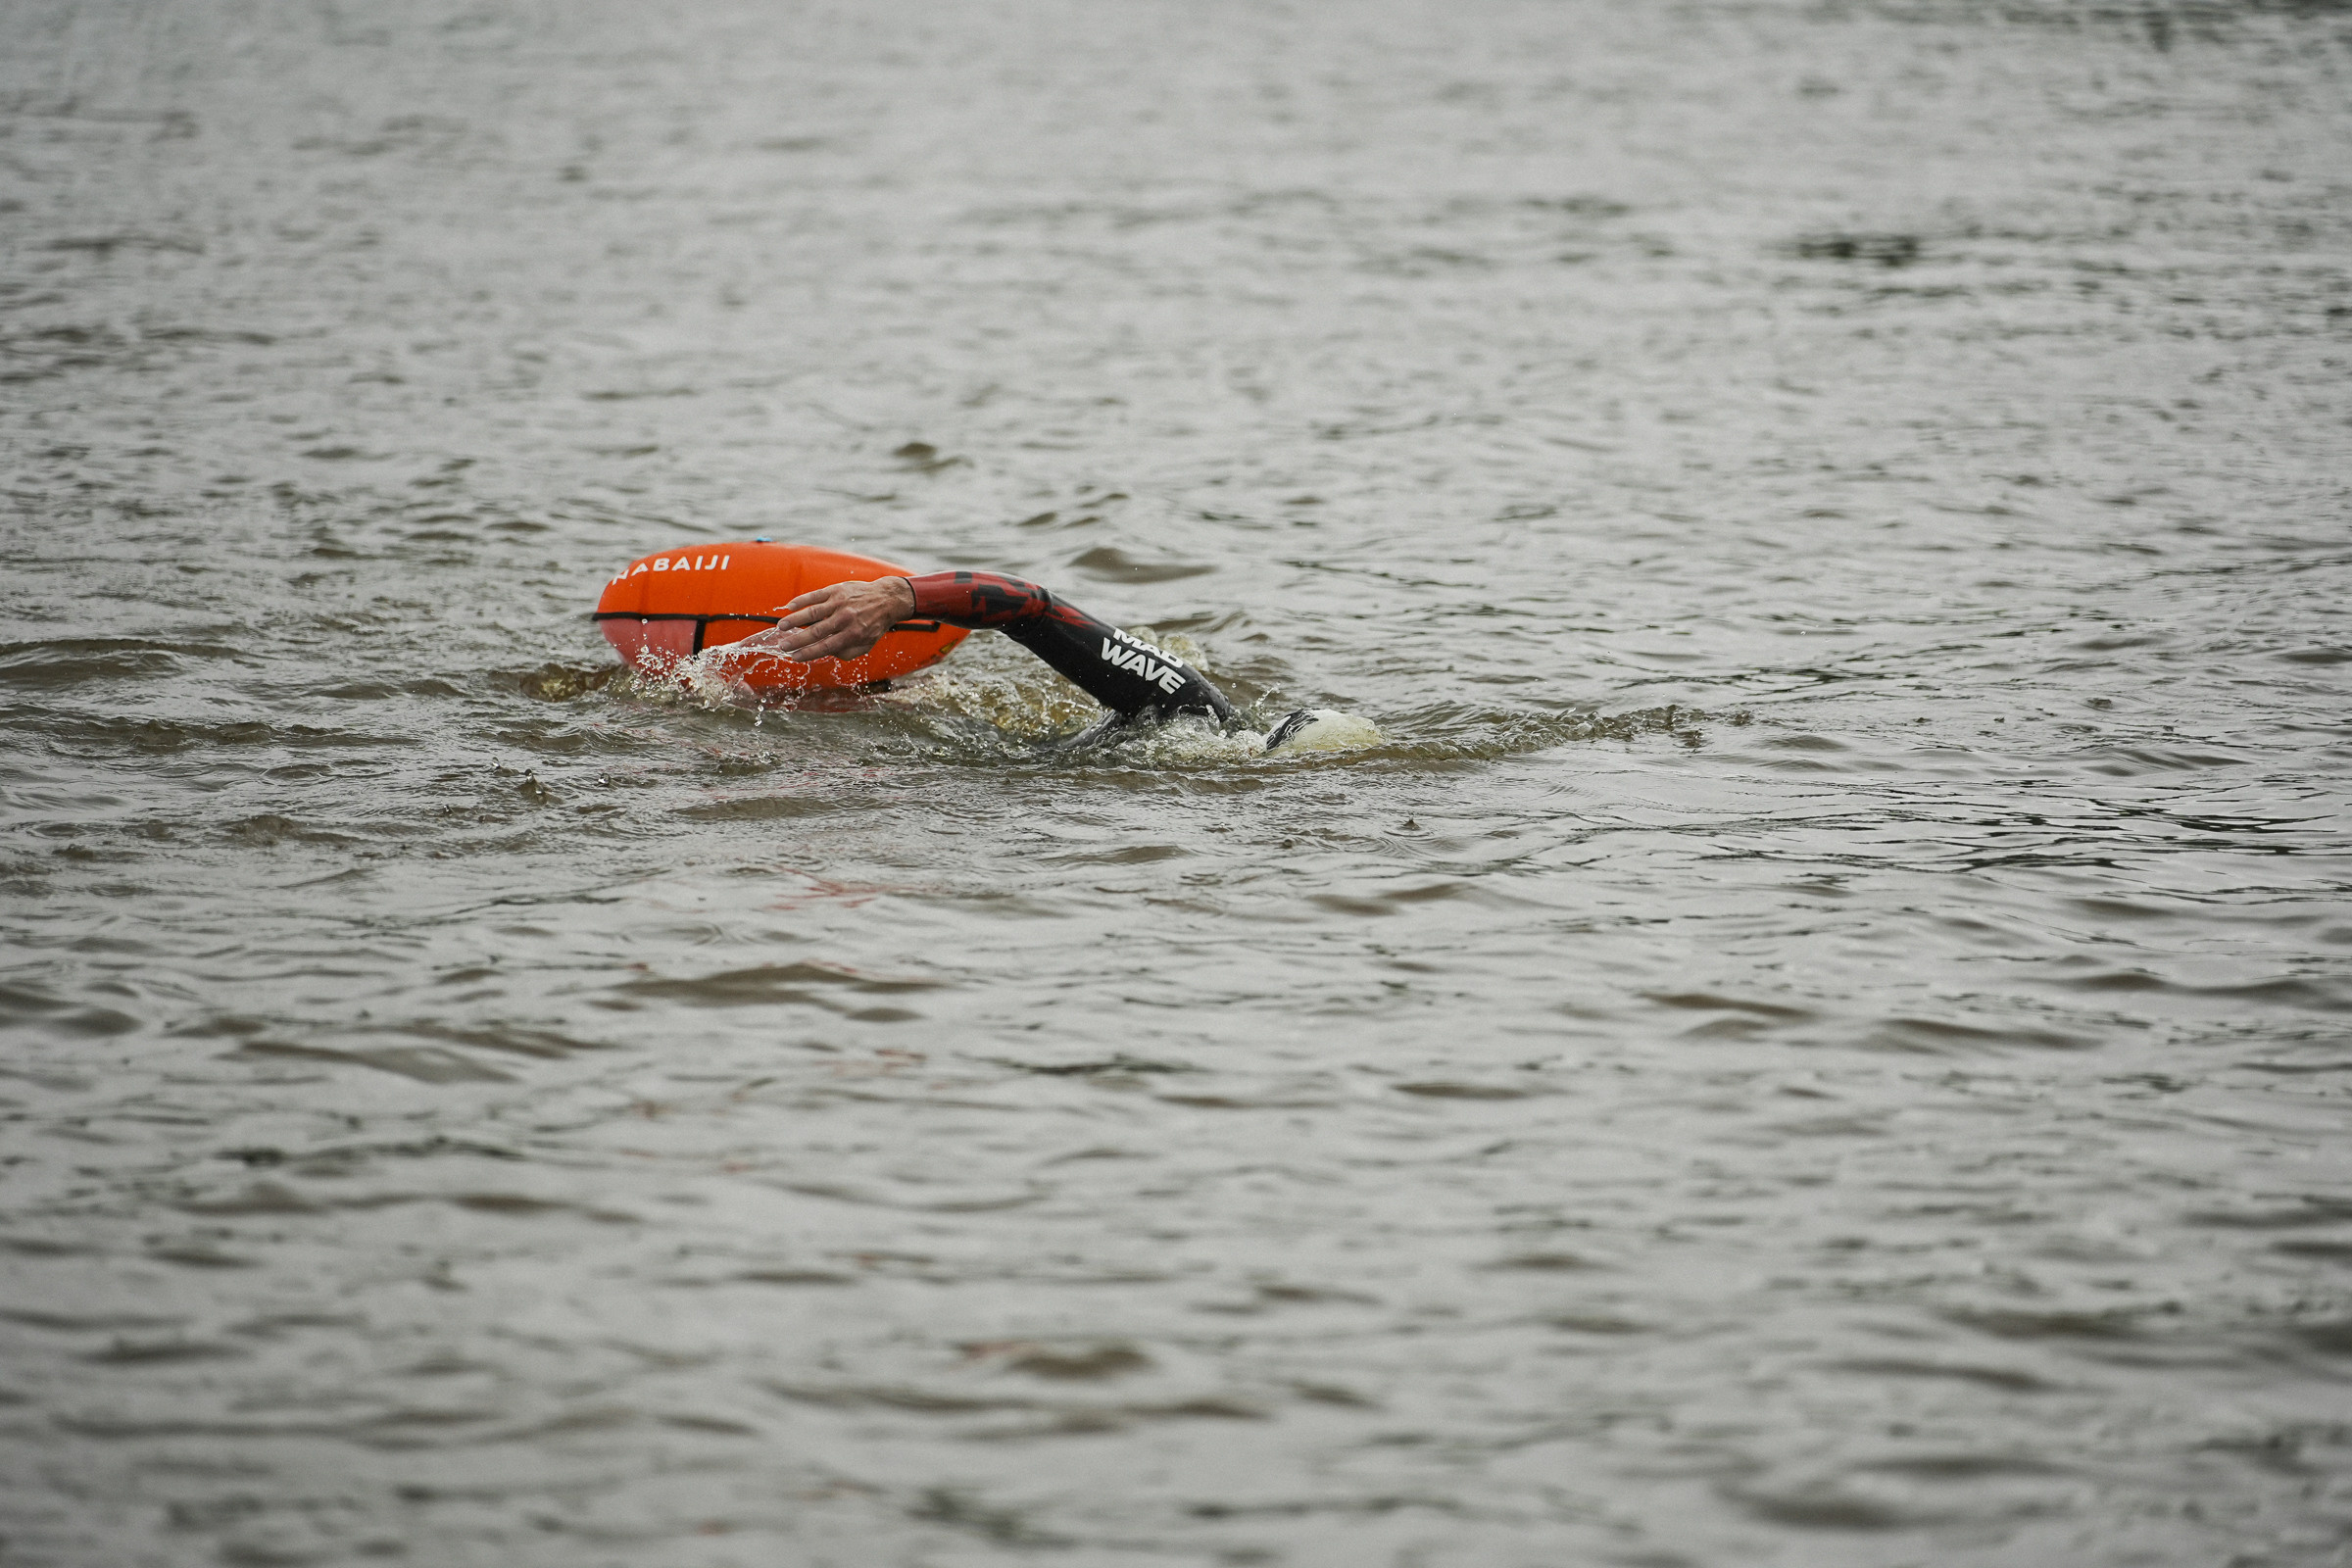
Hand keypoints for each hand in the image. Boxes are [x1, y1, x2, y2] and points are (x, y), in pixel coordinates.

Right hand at [752, 576, 916, 663]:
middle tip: (782, 646)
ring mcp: (840, 603)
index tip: (794, 658)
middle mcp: (845, 619)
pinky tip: (789, 607)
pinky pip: (815, 595)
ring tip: (781, 626)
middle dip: (797, 640)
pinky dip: (801, 601)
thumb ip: (847, 653)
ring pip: (812, 612)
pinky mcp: (836, 590)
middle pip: (816, 632)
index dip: (808, 653)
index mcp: (852, 635)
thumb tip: (827, 653)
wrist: (886, 599)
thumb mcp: (866, 645)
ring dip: (794, 620)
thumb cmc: (873, 625)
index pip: (825, 647)